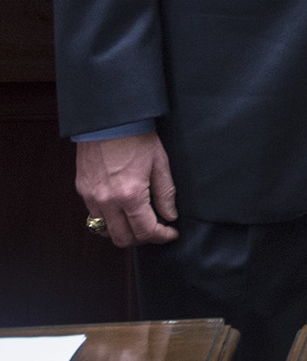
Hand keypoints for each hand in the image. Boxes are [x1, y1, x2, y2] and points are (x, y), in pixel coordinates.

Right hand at [75, 132, 178, 247]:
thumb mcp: (159, 162)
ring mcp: (91, 198)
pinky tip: (122, 209)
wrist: (109, 121)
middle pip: (122, 239)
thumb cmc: (136, 137)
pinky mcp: (82, 191)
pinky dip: (109, 219)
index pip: (145, 230)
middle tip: (156, 229)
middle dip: (142, 239)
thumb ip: (165, 193)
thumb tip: (170, 215)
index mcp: (130, 194)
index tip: (170, 233)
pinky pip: (94, 216)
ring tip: (138, 221)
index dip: (161, 236)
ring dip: (123, 231)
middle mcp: (107, 201)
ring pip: (105, 231)